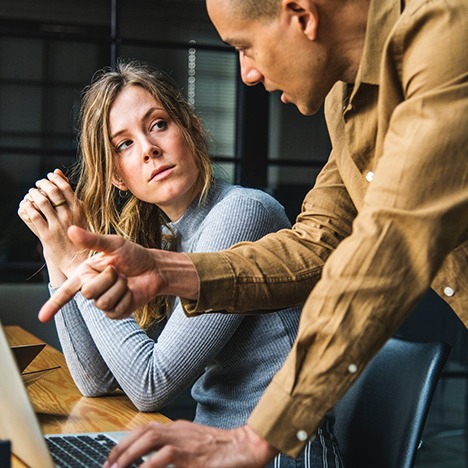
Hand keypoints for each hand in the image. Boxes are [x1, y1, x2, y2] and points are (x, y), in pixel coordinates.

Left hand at [17, 169, 87, 279]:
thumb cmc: (80, 234)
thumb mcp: (80, 213)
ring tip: (32, 193)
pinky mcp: (47, 235)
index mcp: (79, 209)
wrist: (77, 259)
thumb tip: (58, 172)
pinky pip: (34, 216)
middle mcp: (69, 216)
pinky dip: (28, 207)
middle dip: (43, 184)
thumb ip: (69, 194)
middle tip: (39, 184)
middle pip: (52, 192)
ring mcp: (58, 225)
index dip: (54, 179)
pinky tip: (27, 205)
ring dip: (34, 194)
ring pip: (42, 202)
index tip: (49, 177)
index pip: (65, 187)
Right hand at [38, 226, 197, 321]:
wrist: (155, 268)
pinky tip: (130, 291)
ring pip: (102, 302)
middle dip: (107, 278)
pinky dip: (126, 297)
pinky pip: (115, 309)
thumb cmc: (134, 255)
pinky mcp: (117, 312)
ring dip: (119, 288)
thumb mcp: (114, 244)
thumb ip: (92, 240)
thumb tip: (71, 230)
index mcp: (86, 273)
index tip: (41, 318)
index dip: (53, 304)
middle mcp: (92, 288)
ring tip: (126, 279)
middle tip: (118, 270)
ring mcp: (104, 302)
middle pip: (88, 292)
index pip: (66, 291)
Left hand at [104, 421, 278, 467]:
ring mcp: (186, 441)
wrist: (247, 446)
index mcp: (179, 428)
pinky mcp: (193, 455)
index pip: (146, 429)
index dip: (127, 441)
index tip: (113, 456)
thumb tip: (155, 462)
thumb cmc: (224, 448)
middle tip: (108, 465)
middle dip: (122, 448)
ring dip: (130, 454)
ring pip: (151, 439)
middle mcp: (180, 430)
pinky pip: (166, 456)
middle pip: (144, 432)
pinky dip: (150, 465)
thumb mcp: (196, 445)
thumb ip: (177, 450)